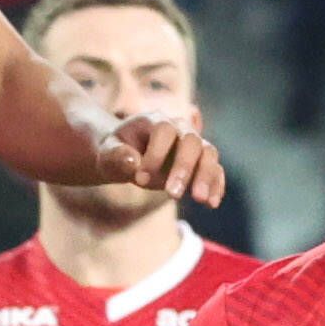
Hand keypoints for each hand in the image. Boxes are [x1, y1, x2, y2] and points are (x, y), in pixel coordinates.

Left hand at [92, 115, 230, 208]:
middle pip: (192, 141)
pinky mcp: (201, 163)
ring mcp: (194, 145)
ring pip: (209, 154)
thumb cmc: (116, 153)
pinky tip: (211, 204)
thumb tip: (134, 162)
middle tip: (172, 195)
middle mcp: (180, 129)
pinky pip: (215, 170)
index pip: (164, 131)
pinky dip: (216, 186)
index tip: (138, 180)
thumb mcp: (107, 153)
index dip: (155, 154)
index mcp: (155, 121)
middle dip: (184, 168)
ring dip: (206, 177)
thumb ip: (115, 156)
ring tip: (199, 199)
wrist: (128, 155)